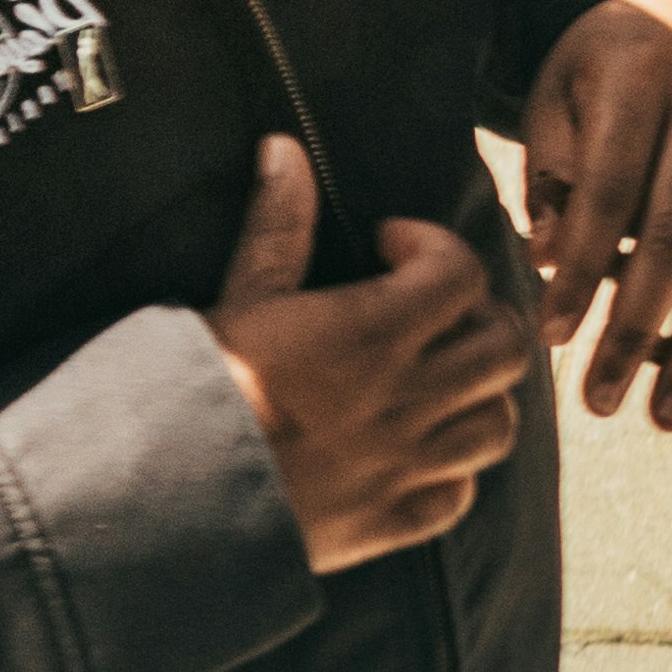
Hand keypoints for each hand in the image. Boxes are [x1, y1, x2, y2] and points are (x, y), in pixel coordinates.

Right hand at [206, 135, 530, 571]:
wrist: (165, 495)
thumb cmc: (195, 387)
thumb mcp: (239, 297)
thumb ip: (278, 225)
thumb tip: (284, 150)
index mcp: (371, 333)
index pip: (463, 274)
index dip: (436, 248)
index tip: (391, 248)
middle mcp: (405, 399)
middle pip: (506, 347)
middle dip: (480, 320)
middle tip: (432, 314)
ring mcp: (405, 466)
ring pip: (499, 425)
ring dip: (477, 396)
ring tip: (434, 383)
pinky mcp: (389, 522)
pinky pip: (459, 495)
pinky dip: (450, 472)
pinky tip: (412, 453)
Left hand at [520, 0, 671, 432]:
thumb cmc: (607, 73)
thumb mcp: (562, 93)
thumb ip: (552, 172)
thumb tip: (546, 261)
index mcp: (642, 74)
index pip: (607, 188)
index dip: (580, 268)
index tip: (552, 336)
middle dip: (638, 329)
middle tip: (599, 402)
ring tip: (664, 414)